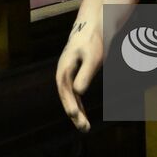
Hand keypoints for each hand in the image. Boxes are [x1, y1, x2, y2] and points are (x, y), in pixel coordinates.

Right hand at [56, 17, 104, 131]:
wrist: (92, 27)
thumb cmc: (92, 41)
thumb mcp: (92, 57)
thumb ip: (85, 74)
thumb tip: (78, 92)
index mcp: (64, 69)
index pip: (66, 91)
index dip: (70, 104)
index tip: (75, 116)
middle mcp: (63, 74)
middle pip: (67, 98)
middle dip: (75, 114)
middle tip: (85, 128)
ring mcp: (68, 76)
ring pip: (71, 98)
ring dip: (77, 113)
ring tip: (85, 128)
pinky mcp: (74, 76)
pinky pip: (75, 95)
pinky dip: (78, 105)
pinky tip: (82, 115)